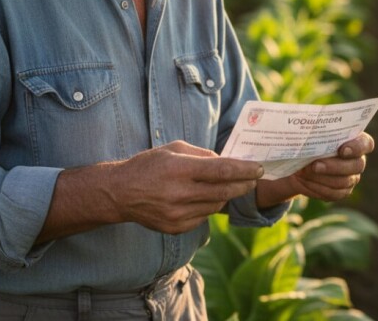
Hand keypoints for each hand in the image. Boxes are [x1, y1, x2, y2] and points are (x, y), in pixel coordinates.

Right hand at [110, 140, 262, 233]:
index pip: (222, 170)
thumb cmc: (148, 165)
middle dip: (243, 185)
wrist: (119, 193)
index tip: (258, 168)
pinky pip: (203, 217)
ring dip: (226, 196)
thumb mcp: (174, 149)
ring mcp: (177, 214)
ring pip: (216, 206)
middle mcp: (179, 193)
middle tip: (253, 179)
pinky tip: (202, 199)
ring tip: (228, 187)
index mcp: (180, 169)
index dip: (244, 170)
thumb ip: (202, 154)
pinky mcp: (176, 228)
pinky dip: (208, 207)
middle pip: (224, 192)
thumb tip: (226, 162)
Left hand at [256, 132, 374, 206]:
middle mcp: (357, 161)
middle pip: (356, 165)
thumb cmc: (308, 141)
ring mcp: (351, 178)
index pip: (366, 144)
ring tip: (303, 172)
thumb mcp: (309, 132)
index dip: (357, 147)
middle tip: (315, 165)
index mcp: (355, 141)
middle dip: (334, 166)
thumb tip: (303, 123)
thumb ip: (313, 128)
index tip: (341, 149)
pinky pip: (333, 194)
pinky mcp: (341, 192)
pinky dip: (317, 188)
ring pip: (343, 182)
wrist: (299, 162)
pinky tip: (304, 181)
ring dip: (321, 178)